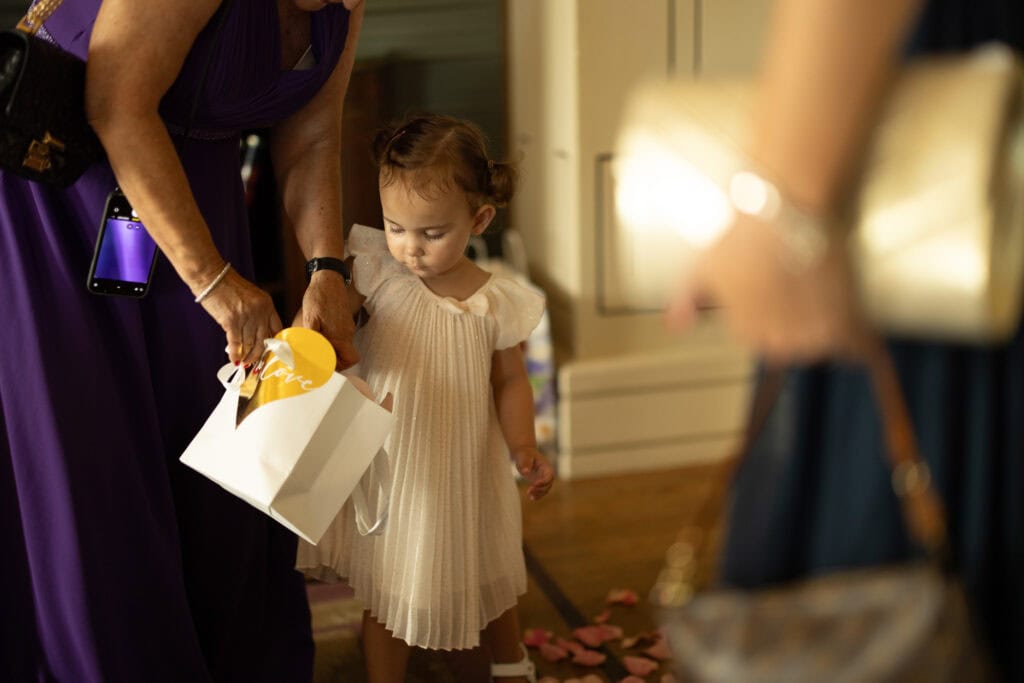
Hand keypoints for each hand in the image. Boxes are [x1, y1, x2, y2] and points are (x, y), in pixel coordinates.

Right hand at [198, 269, 282, 365]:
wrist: (211, 276)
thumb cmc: (229, 286)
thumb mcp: (251, 296)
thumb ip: (257, 313)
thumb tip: (255, 334)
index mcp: (267, 304)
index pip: (277, 328)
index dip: (274, 343)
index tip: (271, 353)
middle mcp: (260, 311)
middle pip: (264, 339)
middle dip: (259, 354)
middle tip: (256, 364)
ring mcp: (246, 316)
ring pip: (249, 343)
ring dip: (247, 356)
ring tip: (245, 364)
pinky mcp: (231, 321)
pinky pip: (236, 342)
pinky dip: (235, 353)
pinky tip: (235, 360)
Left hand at [300, 270, 359, 369]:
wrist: (328, 277)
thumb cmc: (319, 297)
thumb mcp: (310, 318)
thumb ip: (310, 338)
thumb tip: (306, 353)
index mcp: (341, 336)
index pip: (351, 359)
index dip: (341, 366)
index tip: (326, 364)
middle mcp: (347, 333)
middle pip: (346, 355)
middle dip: (333, 359)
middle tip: (317, 357)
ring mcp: (347, 326)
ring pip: (342, 346)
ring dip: (330, 348)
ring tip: (315, 345)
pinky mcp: (344, 320)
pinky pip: (340, 336)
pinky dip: (331, 339)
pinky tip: (319, 333)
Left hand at [513, 447, 553, 500]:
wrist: (524, 454)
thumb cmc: (525, 454)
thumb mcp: (524, 457)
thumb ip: (525, 464)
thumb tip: (526, 472)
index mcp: (546, 466)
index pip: (549, 476)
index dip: (544, 481)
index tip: (535, 484)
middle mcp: (546, 473)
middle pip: (548, 484)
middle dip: (541, 489)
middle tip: (529, 491)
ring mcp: (543, 479)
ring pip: (545, 489)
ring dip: (539, 494)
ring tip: (530, 497)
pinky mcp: (538, 482)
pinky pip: (540, 491)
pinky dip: (536, 495)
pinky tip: (531, 497)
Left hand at [668, 214, 872, 362]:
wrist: (788, 207)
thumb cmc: (742, 235)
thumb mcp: (703, 266)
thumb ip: (687, 299)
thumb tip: (675, 325)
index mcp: (747, 331)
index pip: (760, 338)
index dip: (767, 314)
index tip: (774, 292)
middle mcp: (779, 339)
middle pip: (790, 344)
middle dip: (792, 323)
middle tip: (797, 290)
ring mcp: (813, 331)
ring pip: (821, 345)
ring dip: (821, 331)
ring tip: (821, 299)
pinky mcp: (847, 316)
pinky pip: (858, 345)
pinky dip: (865, 352)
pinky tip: (874, 356)